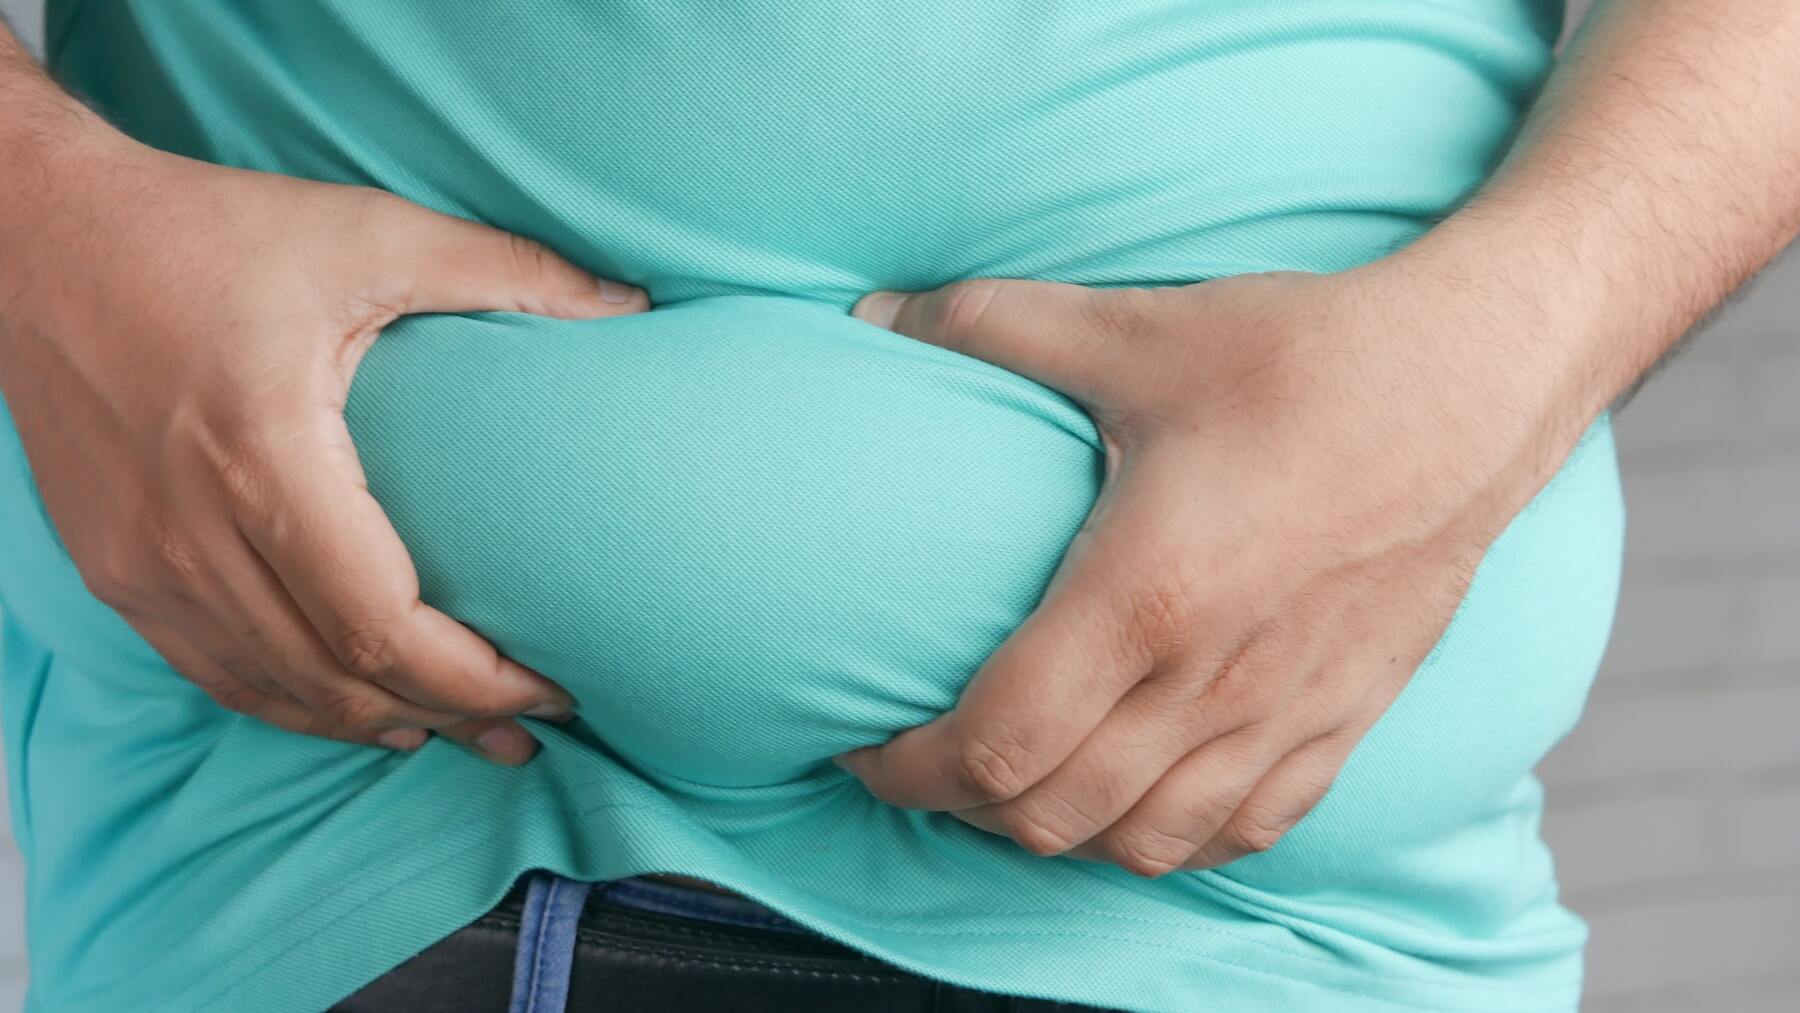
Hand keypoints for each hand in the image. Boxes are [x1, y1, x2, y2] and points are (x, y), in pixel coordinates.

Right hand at [0, 129, 647, 762]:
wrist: (35, 237)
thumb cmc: (205, 231)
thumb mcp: (367, 232)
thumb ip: (507, 271)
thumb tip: (629, 306)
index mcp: (263, 455)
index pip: (382, 624)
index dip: (476, 678)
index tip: (551, 689)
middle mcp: (191, 530)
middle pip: (338, 676)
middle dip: (448, 716)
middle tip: (528, 733)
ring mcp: (141, 563)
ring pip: (275, 691)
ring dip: (374, 723)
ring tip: (459, 735)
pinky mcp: (113, 568)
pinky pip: (214, 672)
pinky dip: (294, 705)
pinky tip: (355, 711)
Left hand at [835, 266, 1568, 873]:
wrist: (1478, 382)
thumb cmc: (1307, 357)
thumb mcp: (1136, 330)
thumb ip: (990, 326)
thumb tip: (871, 315)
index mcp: (1144, 596)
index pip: (997, 744)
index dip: (909, 768)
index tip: (865, 746)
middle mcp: (1211, 681)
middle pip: (1052, 816)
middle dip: (963, 808)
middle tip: (927, 761)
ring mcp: (1285, 714)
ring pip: (1142, 842)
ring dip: (1058, 833)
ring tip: (1018, 784)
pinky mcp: (1344, 721)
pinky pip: (1243, 832)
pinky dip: (1168, 838)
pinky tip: (1137, 798)